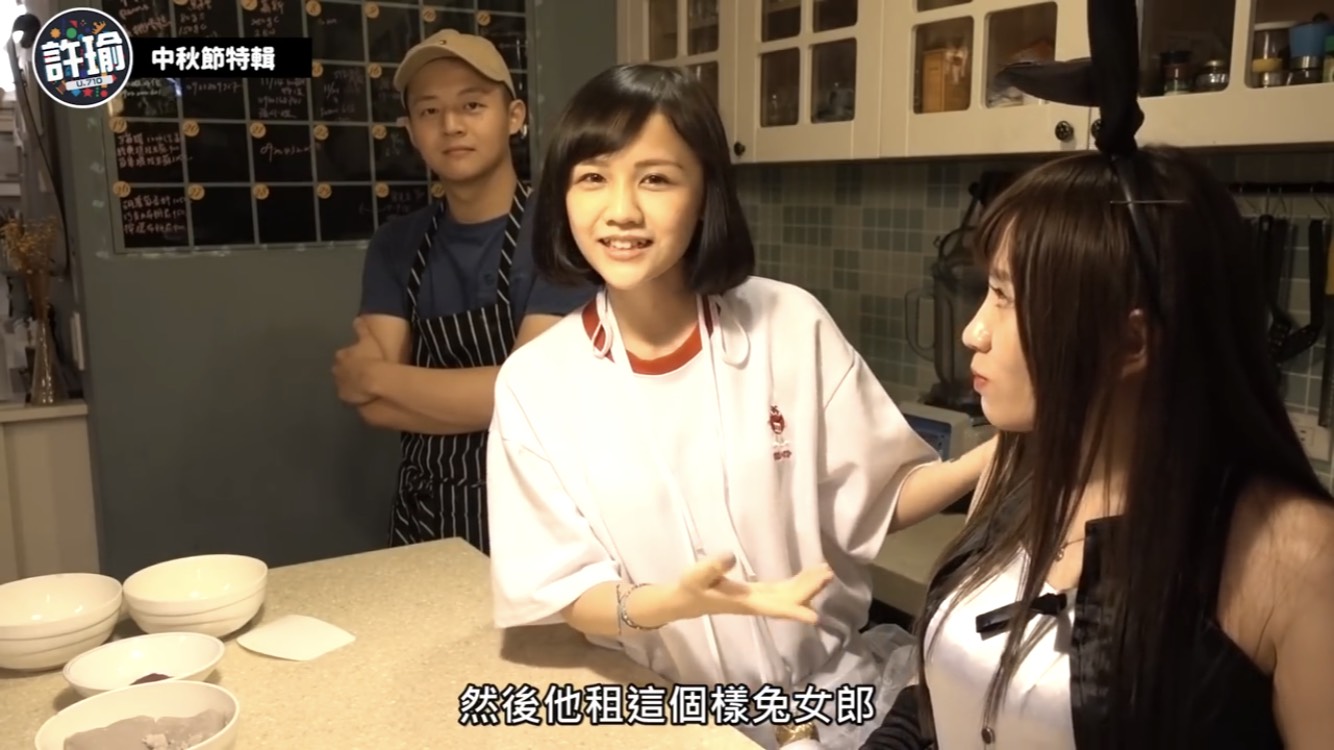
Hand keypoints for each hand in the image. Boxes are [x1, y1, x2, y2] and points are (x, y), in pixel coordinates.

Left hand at [332, 319, 383, 404]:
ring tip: (361, 385)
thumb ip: (362, 329)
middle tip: (360, 372)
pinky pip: (348, 396)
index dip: (350, 358)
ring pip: (343, 384)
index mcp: (342, 356)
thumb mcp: (369, 339)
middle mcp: (337, 370)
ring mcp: (340, 385)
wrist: (373, 380)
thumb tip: (357, 318)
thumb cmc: (372, 358)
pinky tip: (362, 396)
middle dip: (347, 371)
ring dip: (349, 383)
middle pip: (340, 370)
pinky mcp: (345, 397)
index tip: (359, 359)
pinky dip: (353, 395)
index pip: (342, 356)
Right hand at [671, 553, 832, 624]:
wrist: (683, 601)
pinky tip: (807, 576)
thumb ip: (712, 567)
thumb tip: (731, 555)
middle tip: (828, 573)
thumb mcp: (696, 576)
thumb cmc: (689, 589)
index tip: (816, 618)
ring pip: (787, 595)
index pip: (774, 608)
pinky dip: (796, 583)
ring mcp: (757, 599)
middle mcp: (755, 603)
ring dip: (806, 586)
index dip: (794, 612)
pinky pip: (781, 590)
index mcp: (745, 602)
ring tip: (825, 571)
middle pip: (788, 600)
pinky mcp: (755, 593)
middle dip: (808, 590)